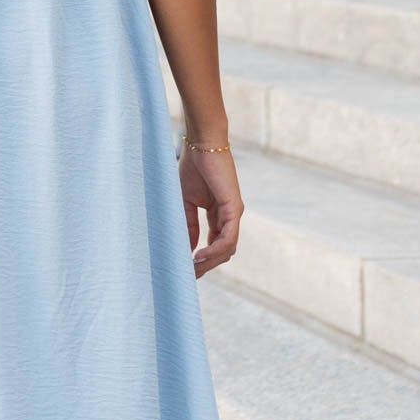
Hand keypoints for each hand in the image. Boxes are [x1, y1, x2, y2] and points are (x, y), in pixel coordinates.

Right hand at [178, 143, 243, 277]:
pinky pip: (228, 238)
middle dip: (206, 266)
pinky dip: (214, 250)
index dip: (201, 260)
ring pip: (227, 249)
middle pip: (222, 252)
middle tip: (188, 274)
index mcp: (218, 215)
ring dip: (210, 262)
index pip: (214, 245)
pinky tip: (198, 255)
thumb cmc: (192, 168)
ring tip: (192, 267)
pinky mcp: (234, 208)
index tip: (186, 270)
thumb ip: (188, 225)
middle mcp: (229, 217)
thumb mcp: (186, 203)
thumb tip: (187, 249)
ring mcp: (233, 214)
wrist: (201, 145)